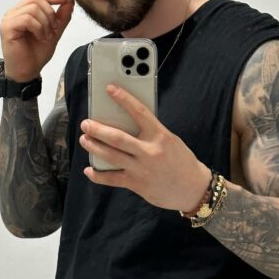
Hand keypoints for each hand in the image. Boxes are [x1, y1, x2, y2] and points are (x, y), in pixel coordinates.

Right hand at [0, 0, 73, 81]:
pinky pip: (27, 19)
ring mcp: (9, 19)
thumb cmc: (36, 54)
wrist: (28, 71)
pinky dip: (38, 29)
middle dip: (50, 14)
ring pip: (33, 9)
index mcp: (23, 11)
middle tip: (53, 30)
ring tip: (46, 37)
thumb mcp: (54, 32)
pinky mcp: (7, 27)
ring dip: (45, 24)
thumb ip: (62, 16)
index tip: (66, 1)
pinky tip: (40, 38)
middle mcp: (14, 13)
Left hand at [79, 84, 210, 211]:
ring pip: (111, 156)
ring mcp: (142, 169)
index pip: (140, 112)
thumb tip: (125, 124)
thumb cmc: (182, 161)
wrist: (193, 188)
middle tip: (86, 123)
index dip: (124, 99)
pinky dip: (98, 175)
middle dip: (97, 129)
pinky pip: (112, 179)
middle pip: (117, 138)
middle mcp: (150, 152)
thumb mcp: (170, 141)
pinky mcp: (137, 184)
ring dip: (94, 147)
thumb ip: (150, 133)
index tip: (110, 89)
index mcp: (160, 136)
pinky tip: (89, 170)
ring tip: (85, 139)